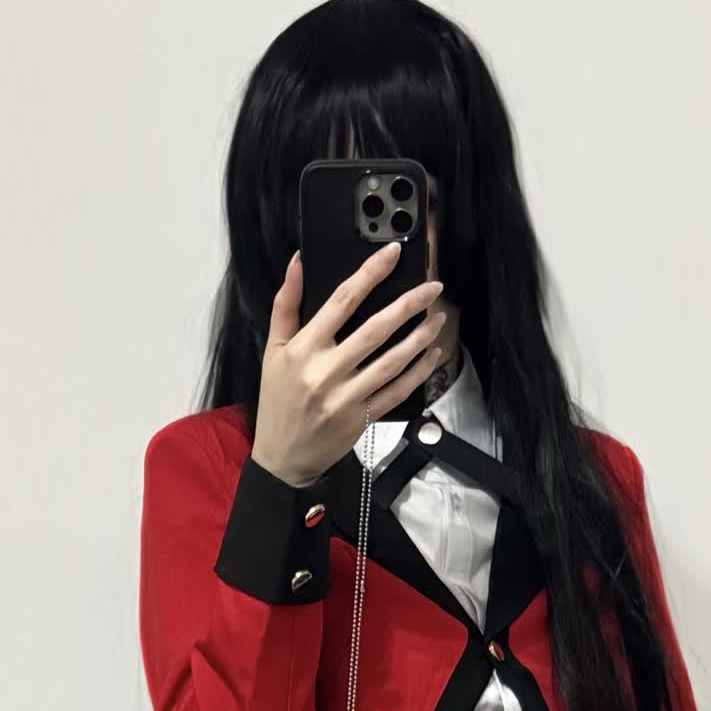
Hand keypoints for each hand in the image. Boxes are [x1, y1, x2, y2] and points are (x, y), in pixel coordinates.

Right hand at [251, 242, 446, 488]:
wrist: (283, 456)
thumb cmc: (278, 399)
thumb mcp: (273, 350)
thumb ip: (285, 305)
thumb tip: (298, 261)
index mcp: (304, 348)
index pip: (341, 301)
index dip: (369, 274)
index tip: (392, 253)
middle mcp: (326, 372)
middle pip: (374, 330)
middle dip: (407, 305)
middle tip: (432, 287)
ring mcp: (346, 398)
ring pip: (391, 362)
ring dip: (419, 338)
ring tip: (438, 317)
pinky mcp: (361, 420)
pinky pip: (396, 392)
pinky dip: (417, 373)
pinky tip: (432, 354)